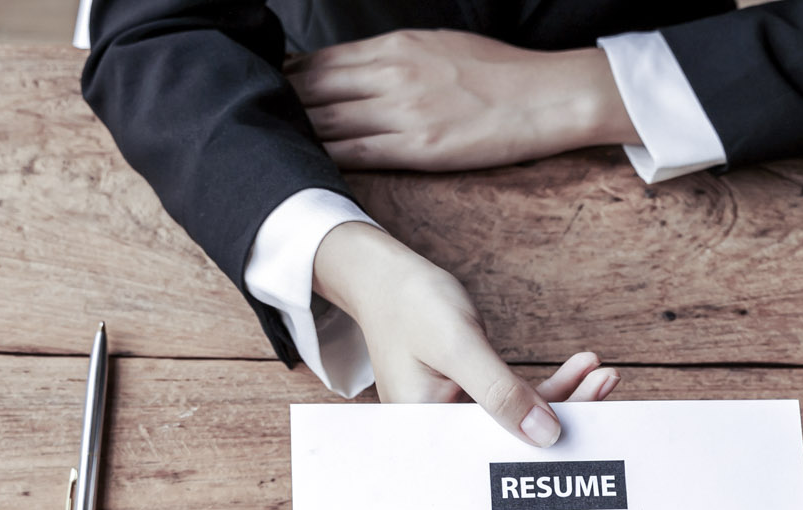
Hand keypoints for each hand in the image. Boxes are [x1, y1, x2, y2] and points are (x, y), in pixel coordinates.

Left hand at [290, 31, 636, 172]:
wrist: (547, 95)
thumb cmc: (501, 73)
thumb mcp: (440, 47)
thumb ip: (396, 59)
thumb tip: (361, 72)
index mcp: (395, 47)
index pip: (321, 62)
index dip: (287, 79)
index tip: (267, 95)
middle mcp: (391, 74)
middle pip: (315, 90)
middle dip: (281, 107)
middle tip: (254, 127)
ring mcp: (403, 110)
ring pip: (329, 121)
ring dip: (296, 136)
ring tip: (271, 152)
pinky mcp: (420, 146)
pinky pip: (357, 153)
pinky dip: (326, 159)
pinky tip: (306, 169)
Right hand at [313, 220, 616, 445]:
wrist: (386, 278)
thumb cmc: (410, 304)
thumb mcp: (459, 345)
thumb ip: (500, 392)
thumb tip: (549, 435)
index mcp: (429, 434)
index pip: (497, 455)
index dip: (546, 448)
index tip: (595, 431)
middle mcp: (443, 435)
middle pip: (515, 442)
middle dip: (566, 418)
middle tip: (608, 386)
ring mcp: (459, 418)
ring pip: (524, 421)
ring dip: (566, 397)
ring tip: (604, 373)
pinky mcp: (473, 400)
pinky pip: (519, 402)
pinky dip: (552, 385)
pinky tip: (582, 365)